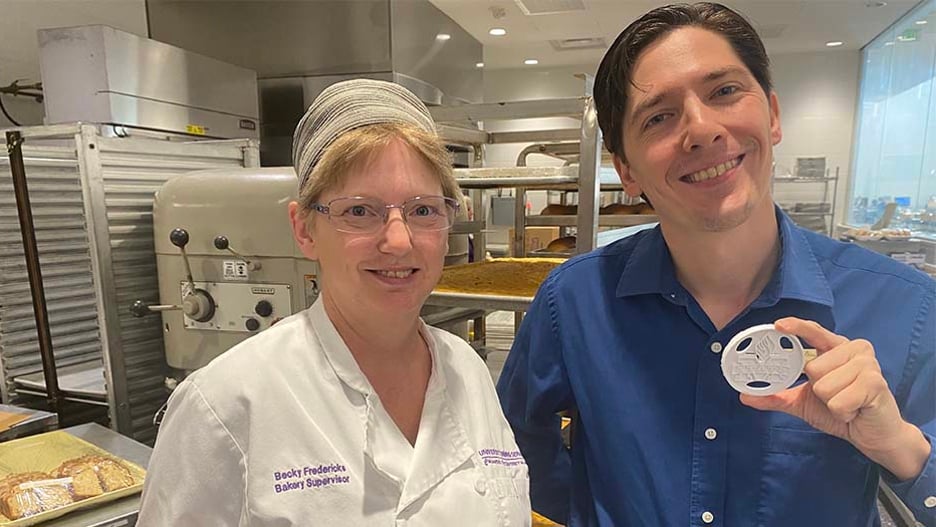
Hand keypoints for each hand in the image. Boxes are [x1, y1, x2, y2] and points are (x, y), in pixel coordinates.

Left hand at [740, 317, 929, 479]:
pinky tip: (855, 410)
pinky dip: (842, 412)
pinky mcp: (876, 383)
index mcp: (836, 348)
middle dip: (818, 390)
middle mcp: (853, 349)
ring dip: (831, 403)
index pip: (813, 331)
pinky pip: (838, 401)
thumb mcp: (804, 402)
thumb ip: (777, 396)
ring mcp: (867, 364)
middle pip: (812, 367)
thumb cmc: (842, 410)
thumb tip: (744, 396)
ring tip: (848, 403)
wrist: (874, 434)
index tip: (778, 325)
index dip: (796, 327)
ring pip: (823, 385)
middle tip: (835, 396)